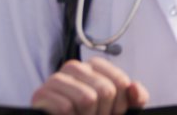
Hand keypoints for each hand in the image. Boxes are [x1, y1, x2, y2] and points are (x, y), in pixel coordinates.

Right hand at [30, 58, 148, 114]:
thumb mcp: (118, 109)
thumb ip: (136, 98)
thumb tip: (134, 86)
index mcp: (94, 66)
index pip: (121, 82)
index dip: (120, 105)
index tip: (111, 113)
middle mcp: (75, 67)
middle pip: (105, 91)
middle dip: (103, 113)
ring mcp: (56, 79)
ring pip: (87, 99)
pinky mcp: (41, 94)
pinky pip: (65, 108)